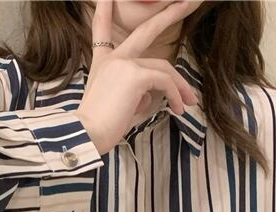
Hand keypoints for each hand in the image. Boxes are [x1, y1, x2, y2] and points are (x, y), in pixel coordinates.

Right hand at [75, 0, 199, 154]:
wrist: (87, 135)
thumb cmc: (99, 128)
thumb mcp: (117, 105)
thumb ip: (134, 94)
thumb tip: (151, 95)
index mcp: (102, 64)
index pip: (101, 31)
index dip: (103, 10)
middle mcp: (113, 59)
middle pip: (145, 31)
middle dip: (168, 14)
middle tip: (185, 3)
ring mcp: (124, 64)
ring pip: (163, 68)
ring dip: (180, 86)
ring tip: (188, 102)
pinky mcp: (136, 75)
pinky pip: (165, 82)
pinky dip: (175, 95)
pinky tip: (177, 109)